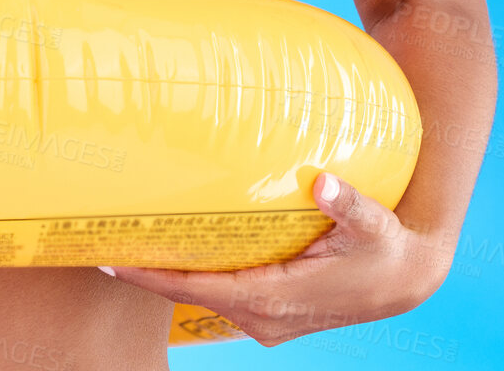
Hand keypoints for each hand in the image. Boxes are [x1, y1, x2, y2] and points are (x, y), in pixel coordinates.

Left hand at [99, 173, 447, 346]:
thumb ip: (349, 205)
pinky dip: (188, 277)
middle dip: (145, 272)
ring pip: (200, 296)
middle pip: (187, 294)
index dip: (154, 276)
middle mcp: (263, 316)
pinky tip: (166, 254)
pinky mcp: (268, 312)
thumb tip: (325, 184)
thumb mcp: (374, 225)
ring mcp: (264, 319)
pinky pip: (217, 293)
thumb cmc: (385, 248)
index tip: (114, 260)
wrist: (404, 279)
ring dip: (163, 276)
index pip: (199, 288)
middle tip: (99, 241)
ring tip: (122, 245)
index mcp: (275, 298)